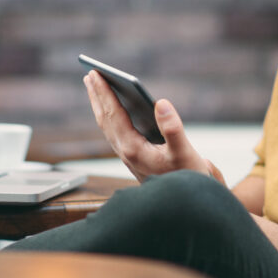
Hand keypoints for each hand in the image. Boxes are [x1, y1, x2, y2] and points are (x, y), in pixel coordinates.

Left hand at [83, 70, 225, 184]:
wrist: (186, 203)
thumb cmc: (187, 177)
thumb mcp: (185, 153)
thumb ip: (173, 128)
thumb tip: (161, 103)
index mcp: (133, 149)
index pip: (113, 115)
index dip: (104, 93)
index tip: (94, 74)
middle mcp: (125, 152)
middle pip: (105, 119)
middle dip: (97, 96)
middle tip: (90, 74)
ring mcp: (127, 156)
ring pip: (107, 126)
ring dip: (100, 105)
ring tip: (95, 87)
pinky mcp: (133, 157)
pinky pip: (114, 131)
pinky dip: (110, 115)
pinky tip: (112, 108)